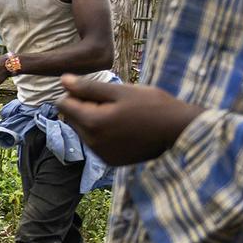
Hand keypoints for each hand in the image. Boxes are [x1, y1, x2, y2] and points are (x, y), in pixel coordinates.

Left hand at [56, 77, 201, 165]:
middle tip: (113, 103)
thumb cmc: (153, 105)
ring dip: (93, 121)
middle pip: (71, 118)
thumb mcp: (121, 91)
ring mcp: (101, 155)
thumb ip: (88, 87)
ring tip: (121, 116)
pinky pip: (96, 144)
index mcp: (92, 123)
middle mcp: (92, 143)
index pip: (63, 104)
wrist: (179, 131)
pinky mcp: (111, 161)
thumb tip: (62, 81)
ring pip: (83, 132)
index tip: (99, 92)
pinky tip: (125, 129)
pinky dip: (103, 135)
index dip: (77, 93)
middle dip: (84, 108)